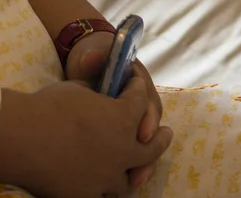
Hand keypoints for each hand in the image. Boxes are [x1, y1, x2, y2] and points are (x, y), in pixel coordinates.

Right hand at [0, 76, 172, 197]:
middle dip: (159, 137)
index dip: (137, 88)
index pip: (141, 100)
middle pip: (152, 147)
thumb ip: (98, 96)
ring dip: (138, 170)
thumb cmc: (48, 106)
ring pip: (131, 179)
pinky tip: (107, 184)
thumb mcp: (78, 89)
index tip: (134, 85)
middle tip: (165, 133)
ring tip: (141, 168)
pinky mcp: (88, 194)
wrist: (21, 138)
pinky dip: (108, 189)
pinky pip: (105, 196)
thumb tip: (102, 100)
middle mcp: (123, 150)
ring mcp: (107, 177)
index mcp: (124, 118)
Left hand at [62, 41, 164, 191]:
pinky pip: (135, 150)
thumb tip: (90, 58)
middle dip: (148, 150)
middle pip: (151, 128)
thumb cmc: (92, 61)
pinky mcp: (128, 131)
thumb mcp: (91, 57)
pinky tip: (124, 182)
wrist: (88, 63)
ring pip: (146, 143)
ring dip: (142, 164)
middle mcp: (143, 102)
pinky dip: (132, 165)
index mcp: (138, 80)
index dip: (145, 118)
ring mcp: (137, 117)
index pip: (147, 101)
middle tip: (138, 169)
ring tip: (135, 181)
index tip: (140, 135)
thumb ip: (92, 59)